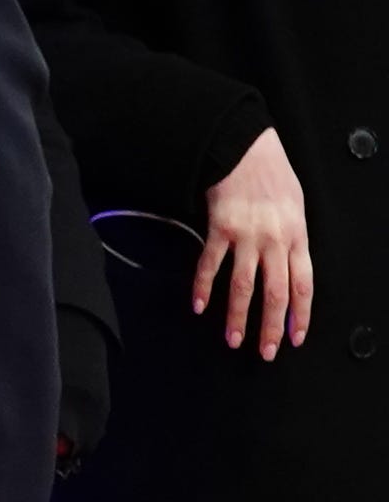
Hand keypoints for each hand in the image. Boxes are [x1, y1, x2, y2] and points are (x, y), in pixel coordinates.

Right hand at [198, 129, 316, 357]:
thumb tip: (288, 273)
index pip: (303, 286)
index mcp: (298, 237)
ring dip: (237, 317)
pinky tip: (199, 305)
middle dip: (270, 327)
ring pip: (242, 286)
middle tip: (264, 351)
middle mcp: (275, 241)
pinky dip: (203, 287)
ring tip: (233, 339)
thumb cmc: (272, 177)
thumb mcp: (296, 208)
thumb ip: (293, 240)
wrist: (246, 150)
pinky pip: (210, 264)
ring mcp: (246, 236)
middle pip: (274, 294)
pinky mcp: (219, 228)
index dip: (300, 316)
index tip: (294, 338)